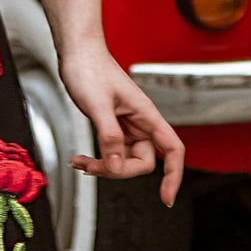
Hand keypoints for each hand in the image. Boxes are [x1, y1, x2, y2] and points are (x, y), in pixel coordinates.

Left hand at [59, 45, 184, 204]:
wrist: (77, 52)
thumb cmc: (90, 68)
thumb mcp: (98, 104)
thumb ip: (108, 135)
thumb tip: (116, 164)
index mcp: (146, 115)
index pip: (173, 150)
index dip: (174, 175)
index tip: (166, 198)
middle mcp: (140, 123)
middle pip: (143, 162)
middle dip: (119, 170)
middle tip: (92, 166)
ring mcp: (126, 126)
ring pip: (124, 160)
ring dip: (103, 166)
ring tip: (80, 162)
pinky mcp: (112, 126)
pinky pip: (111, 152)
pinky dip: (96, 159)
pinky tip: (80, 159)